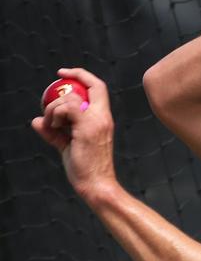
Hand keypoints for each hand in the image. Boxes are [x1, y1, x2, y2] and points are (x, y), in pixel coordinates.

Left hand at [31, 67, 116, 201]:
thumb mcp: (67, 147)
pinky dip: (55, 114)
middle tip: (53, 88)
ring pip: (72, 99)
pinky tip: (52, 127)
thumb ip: (53, 133)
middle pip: (92, 85)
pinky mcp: (88, 128)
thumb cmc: (86, 170)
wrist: (97, 185)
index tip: (64, 75)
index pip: (98, 88)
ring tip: (50, 124)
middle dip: (72, 78)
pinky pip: (67, 109)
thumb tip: (36, 122)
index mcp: (103, 120)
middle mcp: (103, 118)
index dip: (82, 75)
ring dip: (54, 107)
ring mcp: (97, 122)